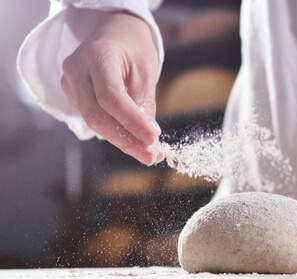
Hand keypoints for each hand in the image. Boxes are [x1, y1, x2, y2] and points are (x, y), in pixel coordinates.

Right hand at [61, 7, 161, 164]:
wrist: (113, 31)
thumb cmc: (133, 48)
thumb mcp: (146, 71)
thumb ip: (144, 105)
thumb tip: (148, 141)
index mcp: (97, 56)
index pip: (111, 98)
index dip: (132, 122)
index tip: (153, 139)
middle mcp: (76, 69)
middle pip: (96, 116)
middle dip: (126, 140)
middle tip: (151, 156)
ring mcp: (69, 82)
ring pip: (93, 121)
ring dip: (121, 140)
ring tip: (147, 152)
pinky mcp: (72, 93)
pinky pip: (93, 117)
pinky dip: (114, 131)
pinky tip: (133, 139)